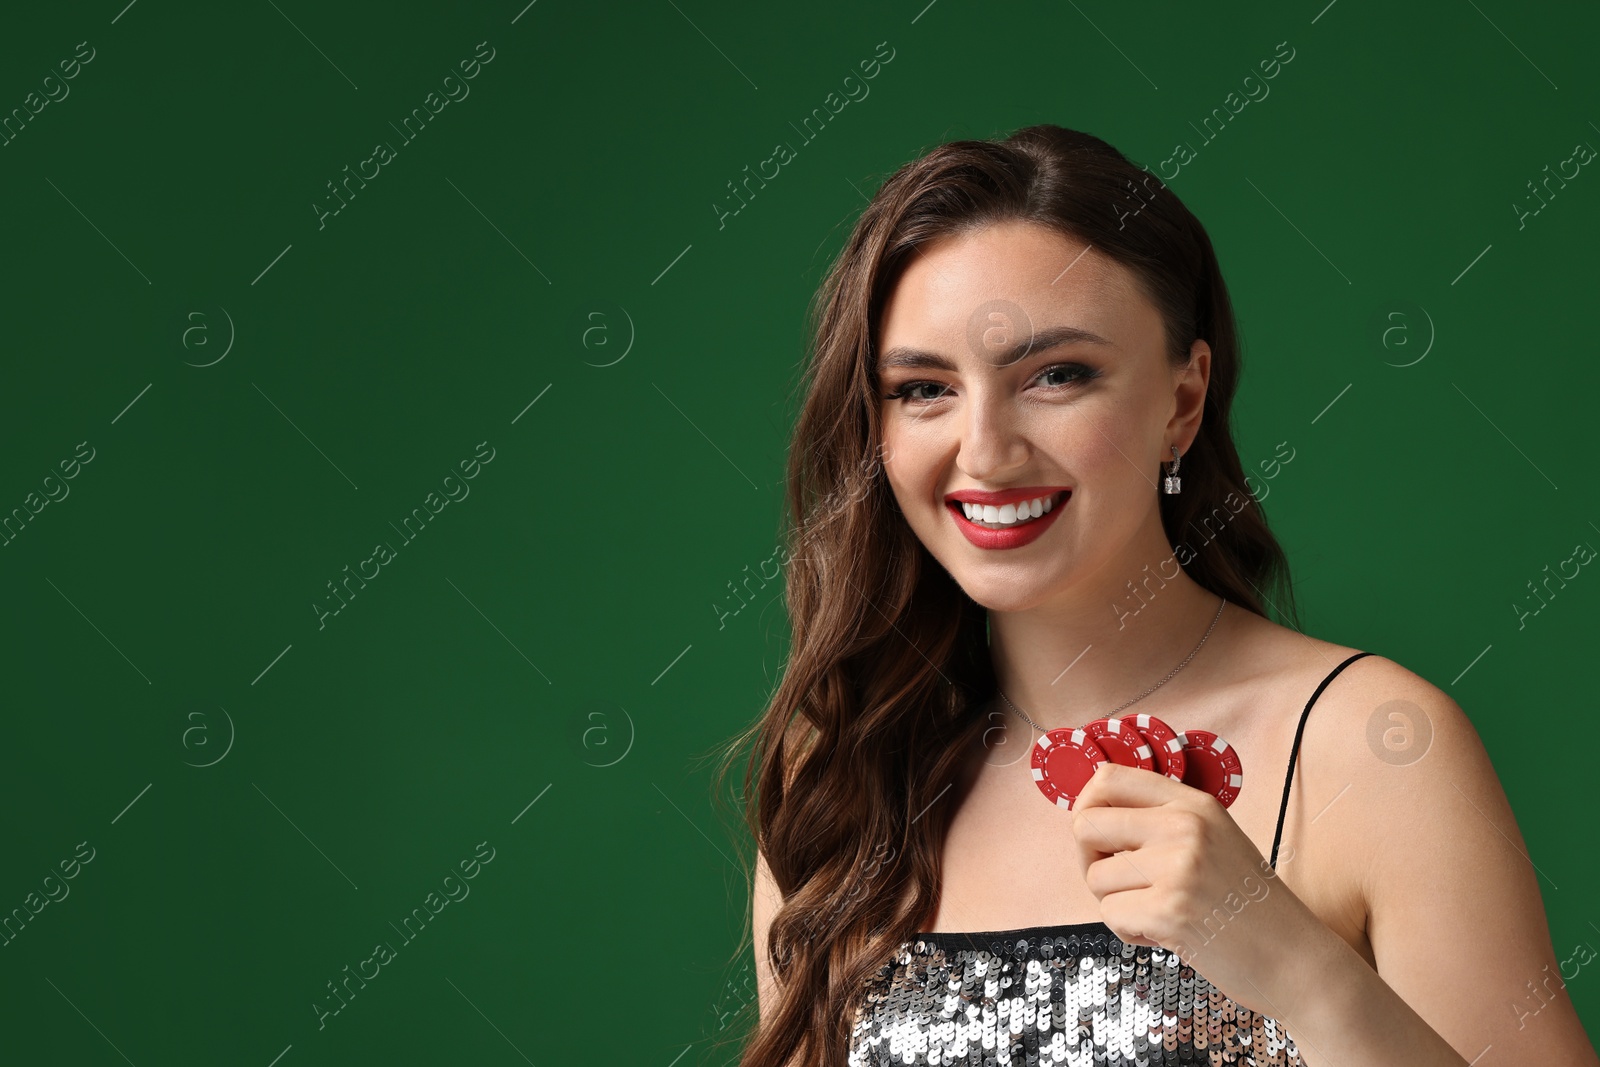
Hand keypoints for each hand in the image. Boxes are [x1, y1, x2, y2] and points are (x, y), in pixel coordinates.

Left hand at [1069, 760, 1321, 1017]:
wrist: (1296, 960)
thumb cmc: (1247, 906)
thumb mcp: (1214, 840)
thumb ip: (1162, 822)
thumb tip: (1090, 814)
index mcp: (1193, 804)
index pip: (1108, 778)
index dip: (1087, 805)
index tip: (1098, 836)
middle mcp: (1185, 827)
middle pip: (1085, 824)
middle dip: (1090, 860)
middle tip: (1120, 883)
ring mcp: (1178, 868)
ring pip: (1095, 877)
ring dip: (1116, 903)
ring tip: (1157, 912)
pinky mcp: (1169, 911)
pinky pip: (1110, 914)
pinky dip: (1129, 931)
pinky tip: (1164, 934)